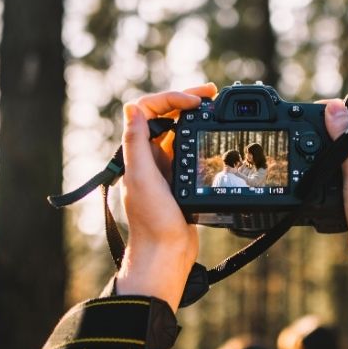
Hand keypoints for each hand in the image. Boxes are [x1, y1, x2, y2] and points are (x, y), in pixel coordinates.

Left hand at [114, 83, 217, 311]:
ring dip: (194, 117)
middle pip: (165, 116)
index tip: (194, 101)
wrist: (166, 253)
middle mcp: (148, 157)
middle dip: (186, 101)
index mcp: (137, 153)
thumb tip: (133, 107)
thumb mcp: (142, 178)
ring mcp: (164, 168)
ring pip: (177, 131)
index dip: (170, 98)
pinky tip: (214, 137)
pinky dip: (199, 138)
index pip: (147, 109)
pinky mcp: (179, 180)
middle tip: (212, 95)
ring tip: (215, 109)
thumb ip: (136, 143)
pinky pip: (188, 150)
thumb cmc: (153, 221)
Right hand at [321, 100, 347, 264]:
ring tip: (305, 149)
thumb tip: (334, 107)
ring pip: (345, 153)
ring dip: (327, 148)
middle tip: (303, 128)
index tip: (312, 109)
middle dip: (329, 125)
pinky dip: (327, 170)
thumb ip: (346, 137)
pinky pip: (342, 174)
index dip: (339, 105)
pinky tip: (316, 177)